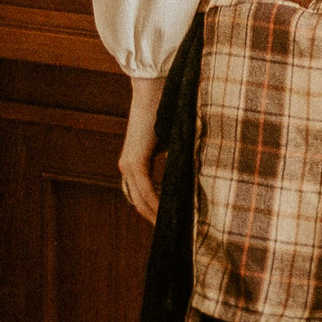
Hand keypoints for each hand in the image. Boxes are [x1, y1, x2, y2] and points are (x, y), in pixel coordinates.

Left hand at [118, 73, 164, 224]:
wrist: (153, 87)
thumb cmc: (165, 107)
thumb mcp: (172, 140)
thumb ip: (176, 157)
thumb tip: (195, 173)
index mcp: (135, 162)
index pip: (142, 195)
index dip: (154, 211)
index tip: (170, 223)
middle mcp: (127, 167)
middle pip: (138, 203)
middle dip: (154, 219)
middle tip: (172, 235)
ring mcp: (128, 165)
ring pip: (140, 200)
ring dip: (154, 216)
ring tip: (172, 230)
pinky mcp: (135, 161)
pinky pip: (145, 190)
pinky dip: (156, 203)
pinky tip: (167, 214)